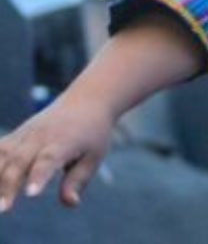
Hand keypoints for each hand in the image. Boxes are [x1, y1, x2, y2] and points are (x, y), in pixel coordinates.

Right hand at [0, 94, 114, 211]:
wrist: (86, 101)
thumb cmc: (92, 134)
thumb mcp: (94, 156)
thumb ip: (78, 180)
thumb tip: (71, 203)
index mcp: (64, 142)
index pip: (49, 160)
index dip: (39, 177)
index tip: (31, 194)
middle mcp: (41, 136)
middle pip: (20, 160)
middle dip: (8, 185)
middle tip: (3, 209)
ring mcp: (25, 134)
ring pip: (3, 155)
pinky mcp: (16, 136)